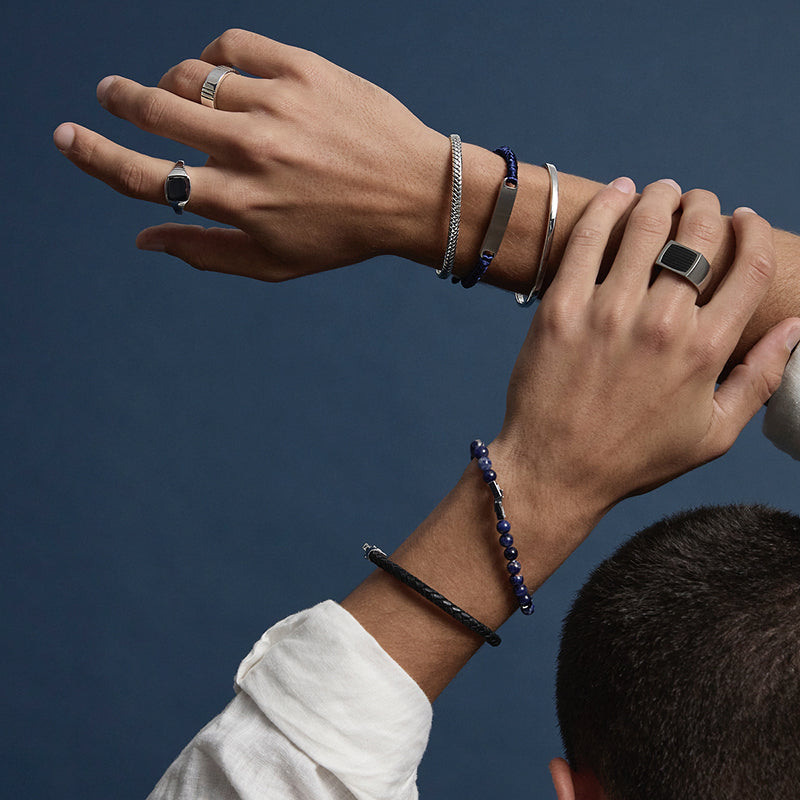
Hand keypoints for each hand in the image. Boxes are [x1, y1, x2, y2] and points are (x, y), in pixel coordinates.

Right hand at [53, 29, 446, 280]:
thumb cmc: (342, 234)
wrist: (415, 193)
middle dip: (120, 100)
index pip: (142, 177)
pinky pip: (233, 44)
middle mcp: (250, 151)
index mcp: (238, 202)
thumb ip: (204, 252)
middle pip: (154, 112)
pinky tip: (223, 73)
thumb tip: (141, 238)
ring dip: (173, 85)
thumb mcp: (275, 263)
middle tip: (112, 94)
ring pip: (190, 75)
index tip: (65, 136)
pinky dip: (215, 55)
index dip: (93, 156)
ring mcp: (277, 105)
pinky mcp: (304, 69)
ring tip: (184, 97)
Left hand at [496, 177, 799, 526]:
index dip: (753, 232)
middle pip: (699, 234)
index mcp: (706, 351)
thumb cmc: (635, 457)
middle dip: (707, 206)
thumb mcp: (713, 433)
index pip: (750, 266)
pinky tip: (618, 192)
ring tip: (662, 192)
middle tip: (699, 202)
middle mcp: (662, 323)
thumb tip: (796, 328)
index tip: (745, 221)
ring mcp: (607, 312)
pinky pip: (587, 239)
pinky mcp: (560, 308)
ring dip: (661, 197)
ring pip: (645, 226)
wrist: (555, 470)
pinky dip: (607, 206)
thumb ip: (759, 379)